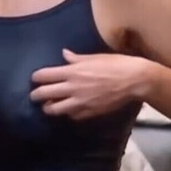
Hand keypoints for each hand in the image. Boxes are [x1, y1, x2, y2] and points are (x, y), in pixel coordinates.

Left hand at [30, 49, 152, 120]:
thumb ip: (75, 59)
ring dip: (48, 108)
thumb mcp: (94, 57)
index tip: (35, 79)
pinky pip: (72, 116)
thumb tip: (64, 54)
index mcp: (72, 72)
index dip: (36, 78)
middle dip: (35, 95)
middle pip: (43, 94)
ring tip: (49, 106)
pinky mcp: (90, 112)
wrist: (135, 81)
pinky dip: (68, 114)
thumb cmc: (116, 64)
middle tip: (35, 96)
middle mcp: (72, 88)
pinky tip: (69, 110)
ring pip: (54, 109)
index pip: (43, 76)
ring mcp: (80, 102)